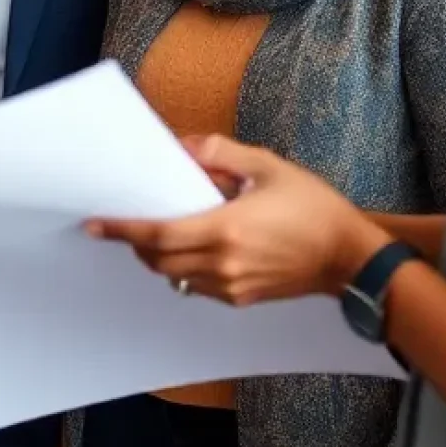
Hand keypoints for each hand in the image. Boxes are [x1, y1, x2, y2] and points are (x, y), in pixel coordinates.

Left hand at [86, 134, 389, 304]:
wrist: (351, 256)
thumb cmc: (313, 207)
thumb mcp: (267, 166)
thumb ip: (220, 154)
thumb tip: (182, 148)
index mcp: (225, 229)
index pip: (157, 234)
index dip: (121, 230)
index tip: (94, 224)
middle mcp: (223, 263)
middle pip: (157, 259)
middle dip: (135, 243)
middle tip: (126, 223)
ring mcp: (231, 286)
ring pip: (174, 276)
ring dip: (157, 257)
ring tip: (160, 233)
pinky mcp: (241, 298)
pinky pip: (196, 286)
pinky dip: (183, 269)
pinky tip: (194, 248)